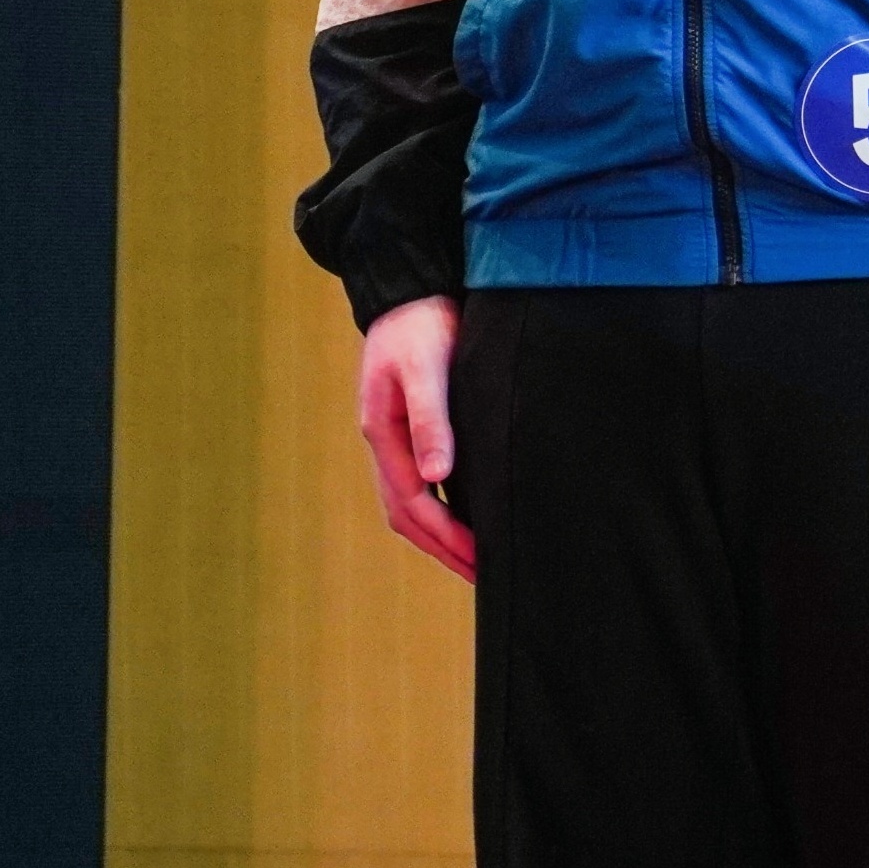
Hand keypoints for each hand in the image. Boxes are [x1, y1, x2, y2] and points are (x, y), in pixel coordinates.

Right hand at [356, 295, 474, 581]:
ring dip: (442, 535)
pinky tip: (474, 515)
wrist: (412, 289)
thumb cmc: (422, 325)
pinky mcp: (415, 427)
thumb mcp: (427, 369)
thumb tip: (436, 478)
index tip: (481, 561)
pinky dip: (446, 508)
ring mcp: (397, 438)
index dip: (446, 537)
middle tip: (485, 578)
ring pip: (414, 503)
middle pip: (409, 515)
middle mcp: (386, 444)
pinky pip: (425, 483)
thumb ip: (431, 419)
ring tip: (479, 560)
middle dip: (444, 549)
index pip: (414, 505)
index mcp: (383, 435)